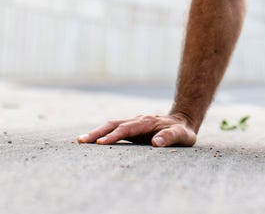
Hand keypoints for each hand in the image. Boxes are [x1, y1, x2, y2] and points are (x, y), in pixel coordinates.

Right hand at [76, 114, 196, 147]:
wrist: (183, 121)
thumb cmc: (182, 131)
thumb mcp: (182, 135)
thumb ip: (170, 137)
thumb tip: (155, 142)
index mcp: (147, 122)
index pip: (126, 129)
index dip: (113, 136)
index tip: (100, 143)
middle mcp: (137, 120)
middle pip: (113, 124)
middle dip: (97, 132)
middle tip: (81, 141)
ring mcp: (133, 123)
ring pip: (111, 125)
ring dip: (96, 132)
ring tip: (81, 141)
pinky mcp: (131, 129)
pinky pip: (114, 130)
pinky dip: (102, 134)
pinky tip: (91, 141)